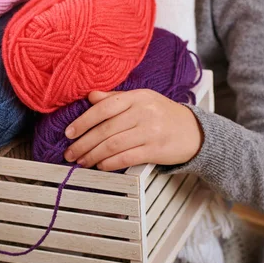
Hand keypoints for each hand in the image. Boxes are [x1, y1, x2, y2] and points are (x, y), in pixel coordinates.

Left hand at [63, 90, 202, 170]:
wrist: (195, 131)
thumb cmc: (162, 114)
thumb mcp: (141, 100)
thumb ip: (114, 98)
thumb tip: (90, 96)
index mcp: (137, 97)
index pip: (103, 108)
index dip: (83, 121)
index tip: (69, 132)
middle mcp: (143, 112)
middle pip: (105, 129)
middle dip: (83, 143)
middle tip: (70, 152)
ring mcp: (150, 131)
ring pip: (113, 145)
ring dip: (93, 155)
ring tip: (81, 161)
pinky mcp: (155, 150)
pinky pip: (126, 157)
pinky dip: (109, 163)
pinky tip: (100, 165)